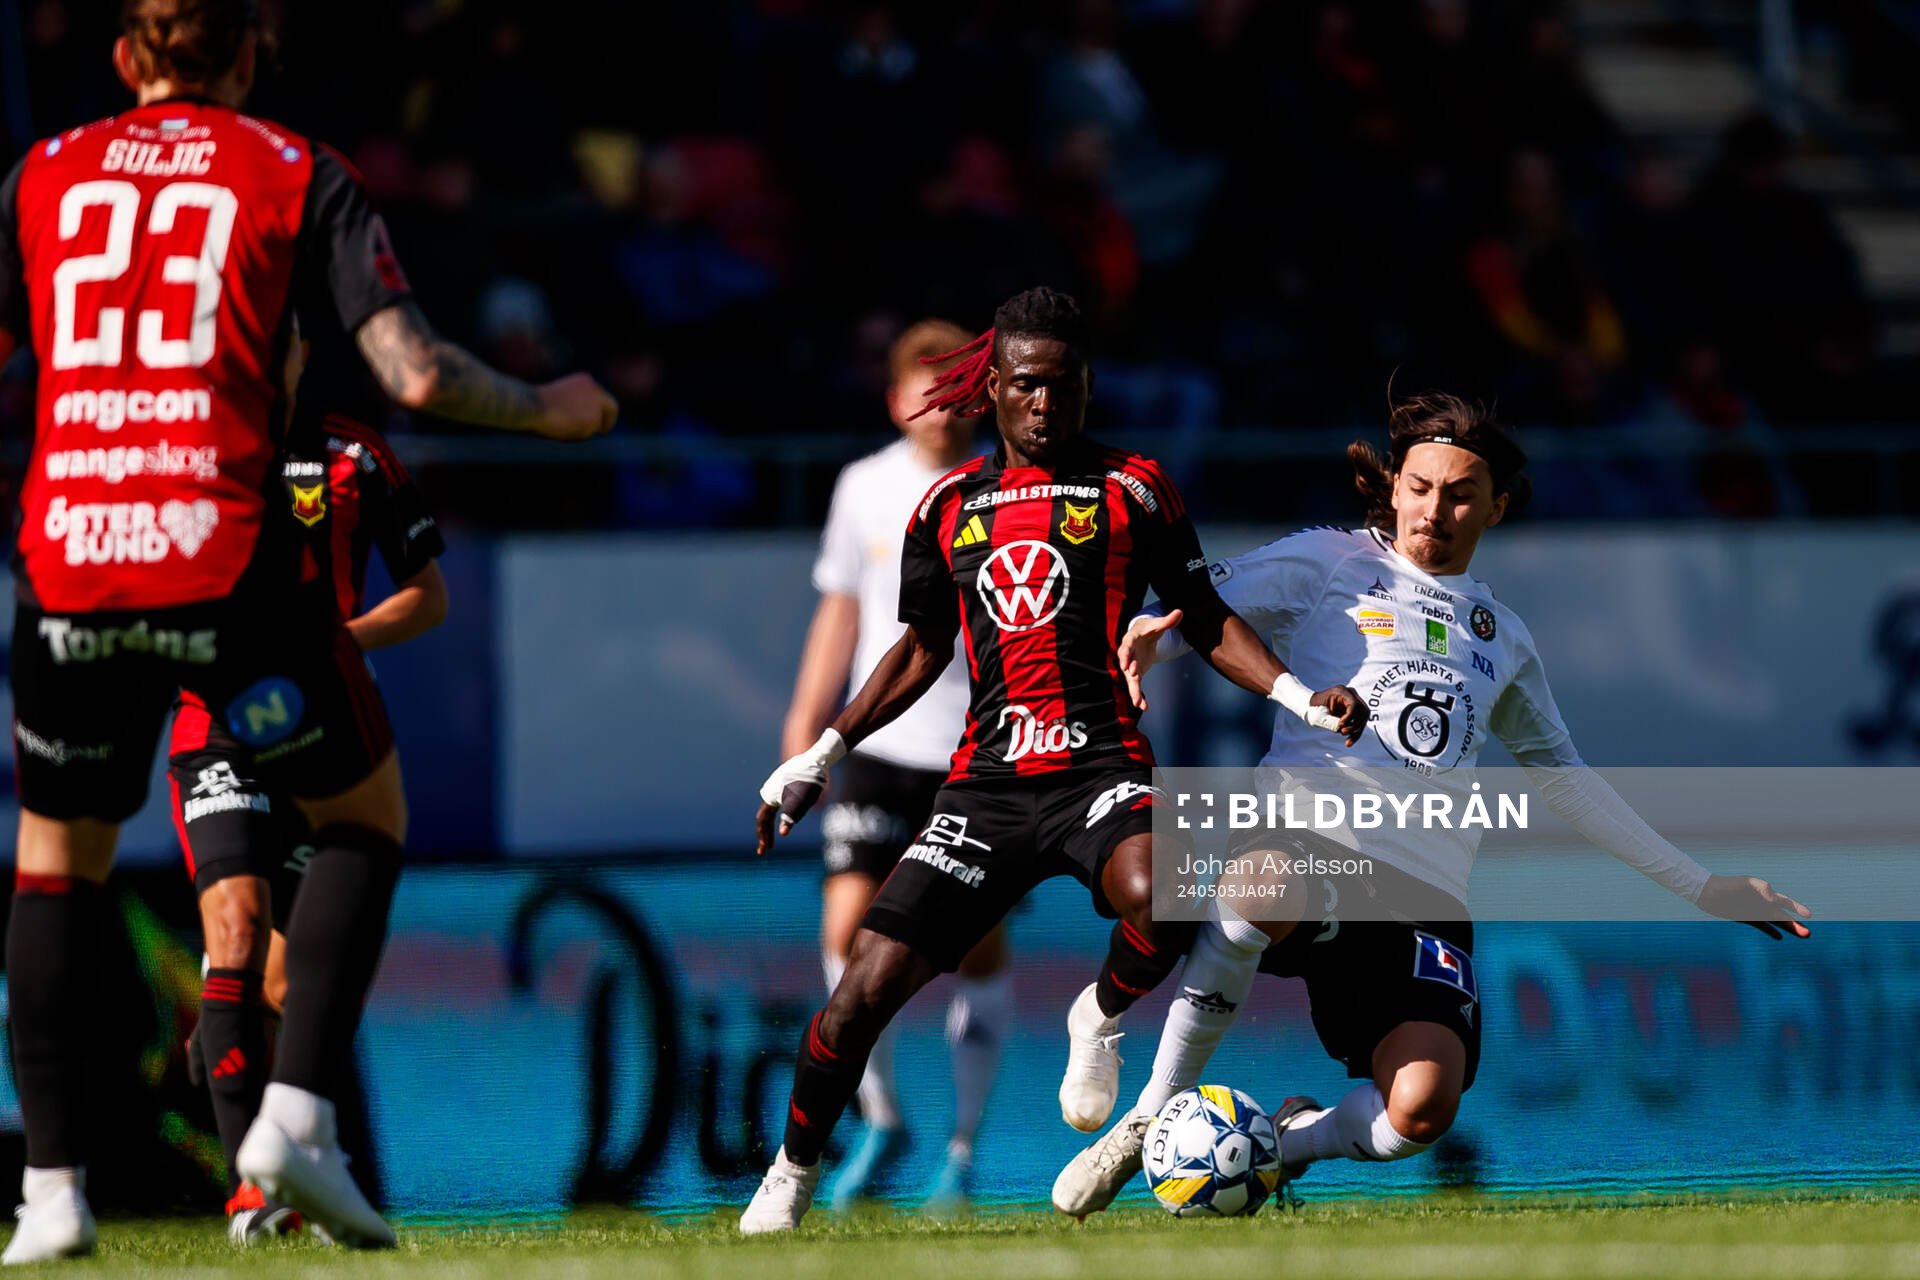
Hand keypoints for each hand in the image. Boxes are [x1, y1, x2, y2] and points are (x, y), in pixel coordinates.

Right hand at [534, 373, 618, 440]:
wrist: (530, 404)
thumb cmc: (536, 404)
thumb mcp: (560, 398)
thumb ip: (576, 405)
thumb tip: (586, 422)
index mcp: (585, 381)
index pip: (602, 396)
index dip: (603, 410)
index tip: (600, 419)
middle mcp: (595, 389)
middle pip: (612, 408)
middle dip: (609, 422)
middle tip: (603, 432)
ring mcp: (596, 405)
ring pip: (596, 425)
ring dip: (582, 431)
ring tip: (559, 426)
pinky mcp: (593, 419)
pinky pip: (588, 434)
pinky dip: (576, 436)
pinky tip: (561, 428)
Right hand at [753, 737, 841, 854]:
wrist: (817, 759)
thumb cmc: (810, 781)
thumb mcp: (802, 800)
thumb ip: (791, 816)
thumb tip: (783, 832)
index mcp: (770, 796)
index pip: (762, 821)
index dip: (762, 836)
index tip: (765, 850)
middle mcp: (770, 791)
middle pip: (764, 817)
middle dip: (765, 834)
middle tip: (766, 850)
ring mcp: (776, 787)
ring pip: (770, 811)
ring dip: (771, 826)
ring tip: (774, 841)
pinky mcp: (784, 785)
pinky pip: (778, 804)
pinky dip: (779, 816)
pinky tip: (784, 822)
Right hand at [1119, 609, 1180, 711]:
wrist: (1142, 635)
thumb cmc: (1149, 629)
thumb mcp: (1158, 624)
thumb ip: (1168, 621)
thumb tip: (1180, 612)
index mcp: (1131, 640)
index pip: (1126, 647)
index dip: (1125, 655)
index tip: (1124, 665)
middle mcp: (1128, 654)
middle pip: (1126, 665)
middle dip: (1128, 673)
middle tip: (1132, 679)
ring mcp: (1130, 665)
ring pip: (1130, 679)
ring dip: (1134, 690)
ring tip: (1138, 703)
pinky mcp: (1135, 673)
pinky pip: (1136, 685)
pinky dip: (1140, 695)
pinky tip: (1144, 706)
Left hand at [1310, 685, 1367, 745]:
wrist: (1310, 707)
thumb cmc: (1312, 708)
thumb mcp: (1318, 715)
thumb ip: (1329, 721)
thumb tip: (1341, 730)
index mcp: (1341, 691)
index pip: (1354, 704)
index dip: (1350, 716)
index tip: (1340, 725)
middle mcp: (1350, 695)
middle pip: (1362, 712)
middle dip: (1355, 725)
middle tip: (1342, 733)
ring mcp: (1353, 703)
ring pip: (1362, 719)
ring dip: (1356, 732)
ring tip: (1347, 742)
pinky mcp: (1353, 712)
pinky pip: (1359, 723)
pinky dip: (1354, 734)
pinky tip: (1348, 742)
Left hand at [1695, 874, 1811, 938]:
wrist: (1709, 893)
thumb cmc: (1728, 885)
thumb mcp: (1746, 883)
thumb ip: (1763, 888)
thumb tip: (1774, 900)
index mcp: (1765, 893)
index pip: (1785, 902)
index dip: (1797, 908)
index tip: (1809, 915)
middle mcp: (1763, 903)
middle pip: (1783, 916)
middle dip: (1796, 925)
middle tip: (1808, 934)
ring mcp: (1756, 912)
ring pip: (1776, 923)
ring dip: (1788, 929)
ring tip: (1803, 936)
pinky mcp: (1746, 919)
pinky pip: (1763, 927)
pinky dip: (1771, 931)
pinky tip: (1779, 937)